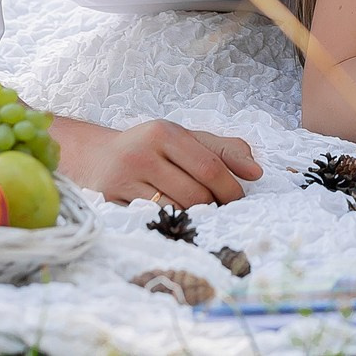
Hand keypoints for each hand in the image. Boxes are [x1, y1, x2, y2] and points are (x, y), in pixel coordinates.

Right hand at [56, 117, 261, 206]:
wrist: (98, 158)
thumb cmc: (153, 149)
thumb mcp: (187, 139)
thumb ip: (225, 150)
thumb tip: (256, 172)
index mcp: (164, 132)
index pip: (209, 166)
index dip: (231, 188)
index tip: (239, 199)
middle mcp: (141, 153)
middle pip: (194, 194)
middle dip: (213, 206)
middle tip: (217, 209)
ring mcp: (122, 180)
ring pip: (174, 211)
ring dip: (193, 217)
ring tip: (196, 212)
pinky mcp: (110, 203)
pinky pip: (152, 221)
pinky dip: (169, 223)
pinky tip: (173, 218)